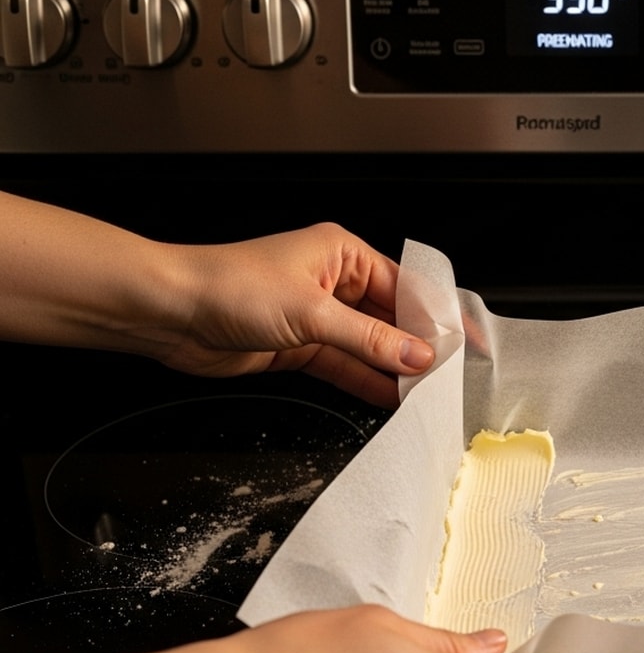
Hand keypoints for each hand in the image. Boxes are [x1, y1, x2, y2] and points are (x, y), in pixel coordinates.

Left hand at [157, 224, 434, 406]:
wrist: (168, 311)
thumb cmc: (228, 285)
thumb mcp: (312, 313)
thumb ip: (369, 339)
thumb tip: (417, 355)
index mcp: (342, 254)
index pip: (406, 287)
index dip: (437, 317)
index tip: (466, 344)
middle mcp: (333, 282)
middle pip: (391, 319)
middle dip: (417, 348)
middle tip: (449, 377)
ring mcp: (317, 316)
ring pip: (369, 346)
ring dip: (394, 370)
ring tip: (425, 394)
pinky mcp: (299, 346)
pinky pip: (345, 365)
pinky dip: (366, 381)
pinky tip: (391, 398)